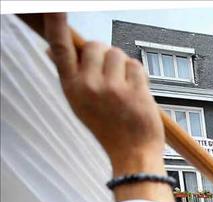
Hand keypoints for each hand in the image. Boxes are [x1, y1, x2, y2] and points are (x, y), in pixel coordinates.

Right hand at [44, 15, 165, 181]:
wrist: (133, 154)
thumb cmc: (108, 128)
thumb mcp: (80, 103)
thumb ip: (71, 75)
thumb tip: (52, 50)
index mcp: (71, 88)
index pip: (60, 48)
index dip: (56, 24)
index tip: (54, 7)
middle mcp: (88, 85)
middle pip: (95, 45)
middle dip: (105, 54)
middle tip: (111, 75)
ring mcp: (112, 89)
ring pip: (118, 54)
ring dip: (124, 66)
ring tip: (125, 88)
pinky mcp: (134, 91)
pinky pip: (136, 65)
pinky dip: (139, 75)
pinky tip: (137, 93)